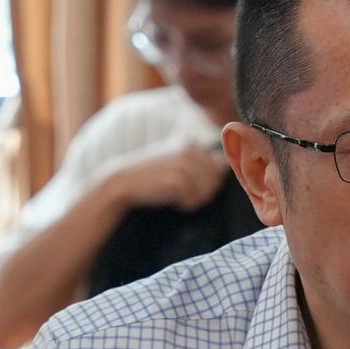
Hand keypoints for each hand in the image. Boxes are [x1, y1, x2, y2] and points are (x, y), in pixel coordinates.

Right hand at [105, 146, 230, 211]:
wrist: (124, 182)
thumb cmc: (152, 177)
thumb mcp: (176, 162)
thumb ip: (202, 164)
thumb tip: (226, 167)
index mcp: (190, 144)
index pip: (220, 165)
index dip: (211, 180)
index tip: (193, 184)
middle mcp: (190, 150)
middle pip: (217, 180)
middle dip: (204, 192)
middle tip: (183, 193)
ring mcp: (184, 163)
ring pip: (208, 191)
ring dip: (195, 199)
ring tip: (177, 196)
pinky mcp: (178, 178)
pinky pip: (195, 199)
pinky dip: (185, 205)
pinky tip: (171, 200)